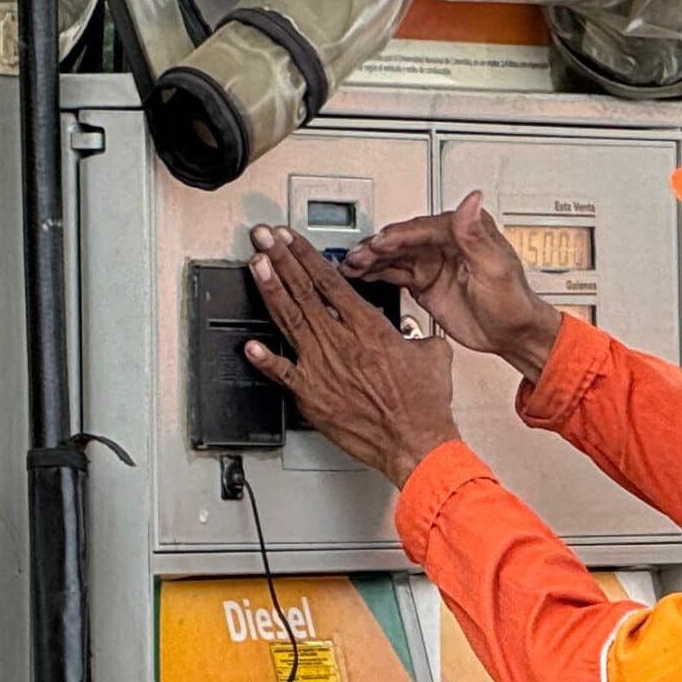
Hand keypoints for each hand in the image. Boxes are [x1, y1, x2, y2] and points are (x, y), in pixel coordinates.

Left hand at [248, 229, 460, 487]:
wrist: (415, 443)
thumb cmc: (423, 407)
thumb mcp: (433, 357)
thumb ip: (418, 337)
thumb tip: (414, 335)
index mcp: (369, 329)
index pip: (331, 281)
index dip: (307, 255)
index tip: (291, 239)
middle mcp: (341, 342)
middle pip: (305, 292)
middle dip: (281, 259)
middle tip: (264, 238)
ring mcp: (322, 368)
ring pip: (289, 320)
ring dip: (270, 289)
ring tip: (256, 264)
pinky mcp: (312, 395)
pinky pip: (282, 373)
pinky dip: (263, 359)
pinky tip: (248, 344)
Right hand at [345, 191, 565, 378]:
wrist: (514, 335)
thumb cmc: (513, 303)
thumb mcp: (496, 268)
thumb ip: (477, 236)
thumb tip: (472, 199)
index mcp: (464, 231)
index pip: (423, 229)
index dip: (399, 236)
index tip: (380, 243)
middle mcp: (446, 242)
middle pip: (403, 239)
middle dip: (377, 247)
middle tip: (356, 255)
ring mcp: (432, 262)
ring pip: (394, 255)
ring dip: (371, 258)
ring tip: (350, 265)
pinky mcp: (424, 281)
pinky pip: (394, 272)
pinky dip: (375, 273)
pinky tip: (359, 274)